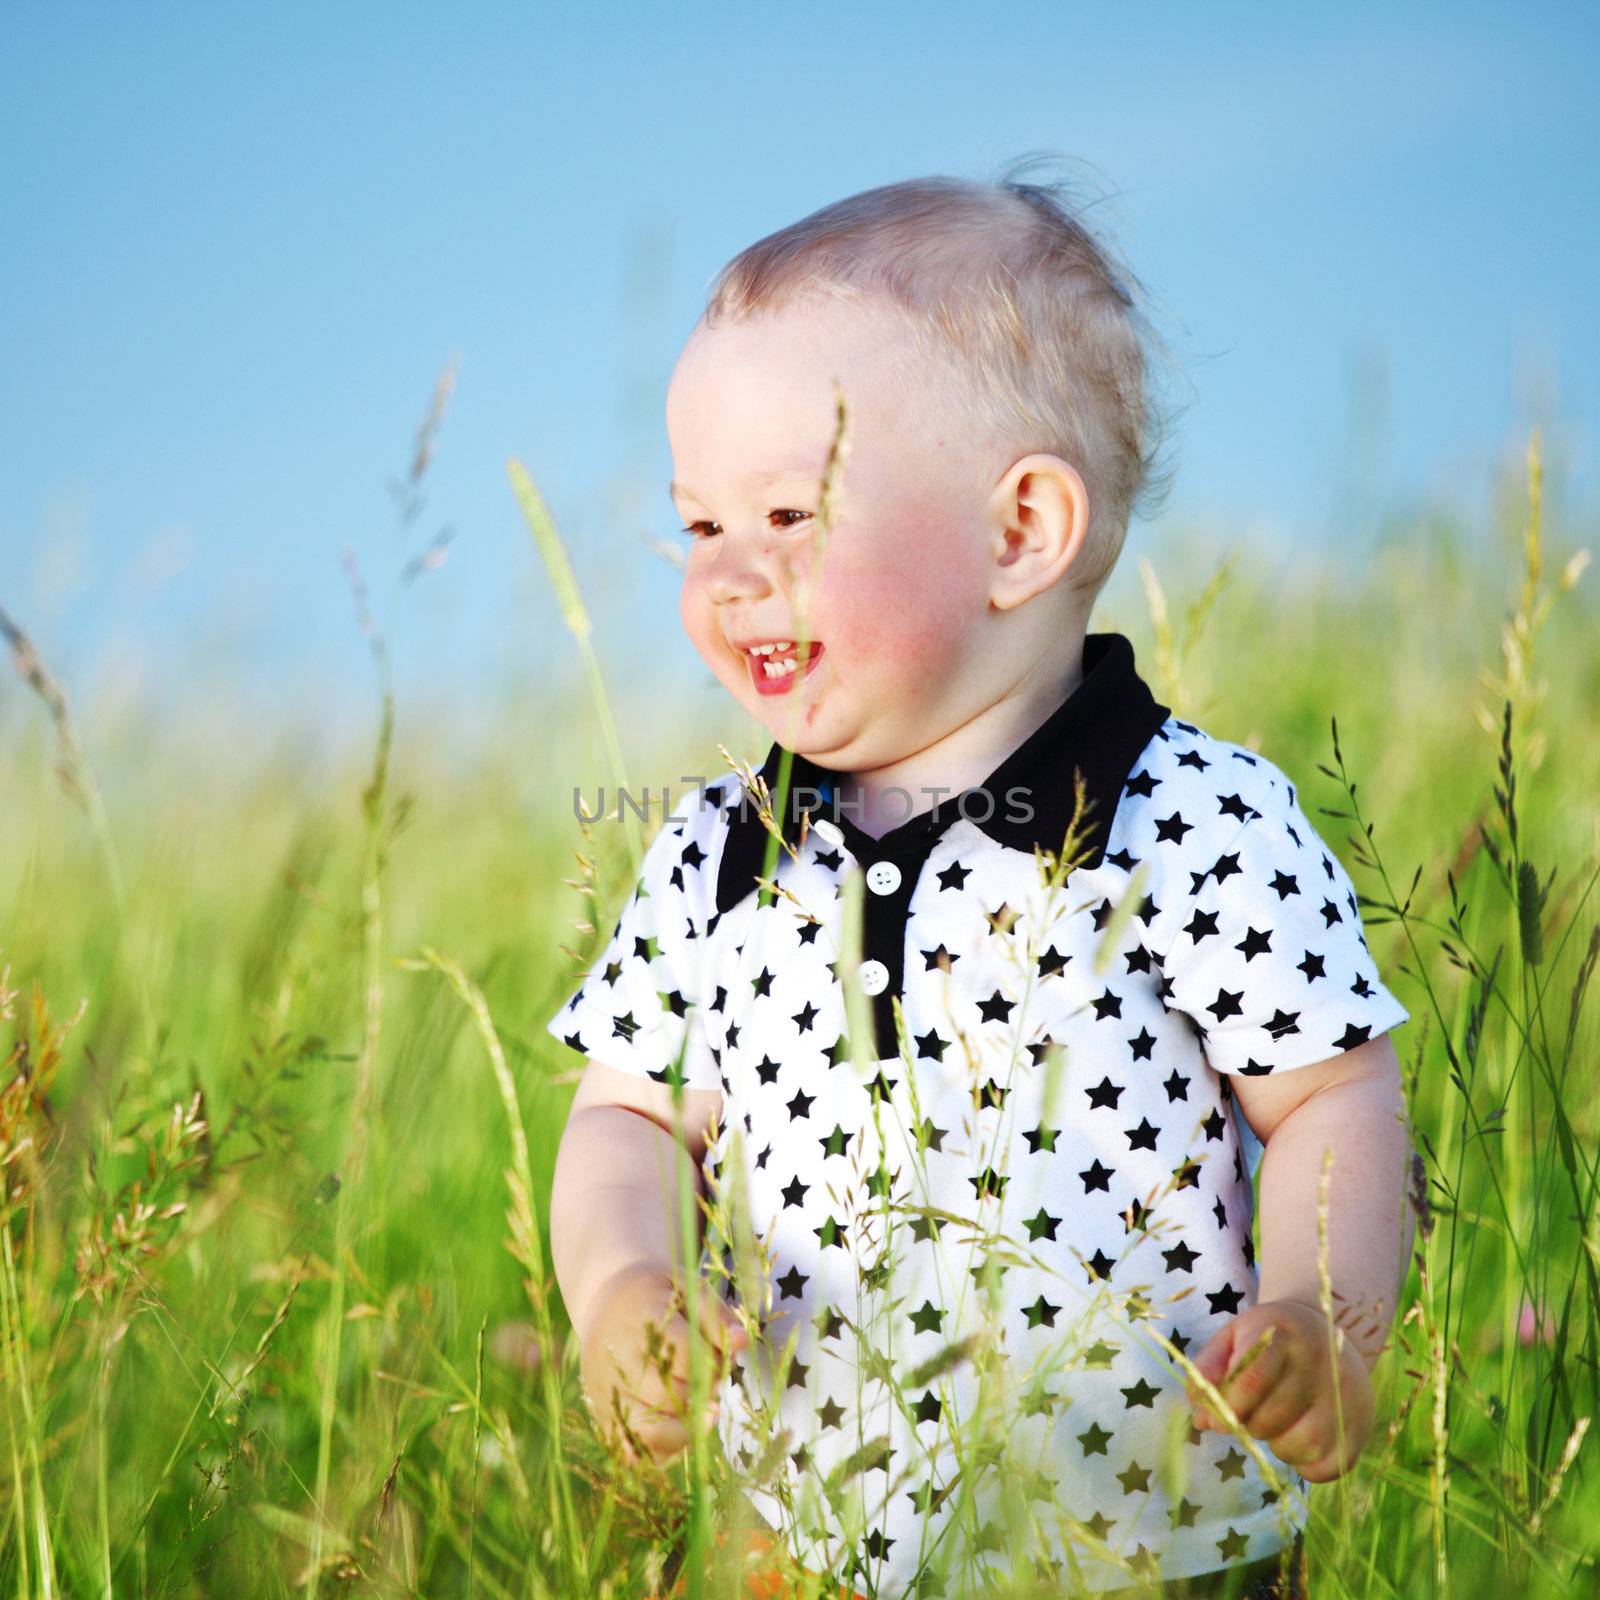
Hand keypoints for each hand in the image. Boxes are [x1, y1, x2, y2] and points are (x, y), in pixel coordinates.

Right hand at [578, 1263, 746, 1466]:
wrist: (603, 1298)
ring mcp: (605, 1390)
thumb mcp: (684, 1284)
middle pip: (667, 1395)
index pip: (684, 1354)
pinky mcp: (601, 1414)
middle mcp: (615, 1356)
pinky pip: (630, 1451)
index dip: (713, 1363)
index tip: (720, 1358)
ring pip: (646, 1431)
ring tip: (706, 1414)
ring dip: (685, 1430)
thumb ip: (714, 1314)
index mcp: (640, 1316)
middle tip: (712, 1385)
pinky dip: (660, 1450)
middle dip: (702, 1395)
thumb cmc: (655, 1292)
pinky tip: (680, 1427)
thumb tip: (741, 1342)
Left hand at [1184, 1298, 1374, 1481]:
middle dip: (1249, 1426)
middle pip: (1271, 1419)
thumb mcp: (1235, 1336)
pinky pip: (1328, 1467)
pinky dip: (1307, 1465)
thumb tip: (1200, 1417)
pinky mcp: (1360, 1428)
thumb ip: (1210, 1368)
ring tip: (1277, 1425)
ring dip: (1278, 1446)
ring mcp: (1345, 1398)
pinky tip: (1299, 1440)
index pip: (1252, 1380)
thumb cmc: (1272, 1339)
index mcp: (1282, 1337)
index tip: (1214, 1420)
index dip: (1227, 1408)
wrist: (1333, 1331)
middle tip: (1250, 1416)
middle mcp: (1319, 1366)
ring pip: (1302, 1446)